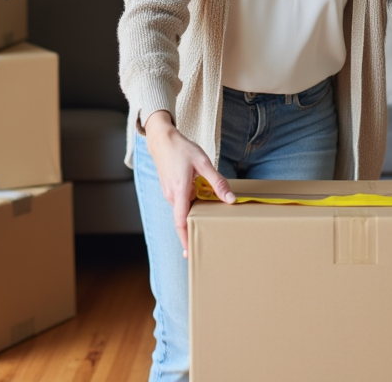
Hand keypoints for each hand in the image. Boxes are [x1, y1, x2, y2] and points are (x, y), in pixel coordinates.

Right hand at [143, 110, 234, 257]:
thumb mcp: (203, 163)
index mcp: (179, 191)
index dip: (185, 239)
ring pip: (184, 209)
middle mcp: (172, 196)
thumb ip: (217, 182)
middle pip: (184, 218)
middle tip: (210, 237)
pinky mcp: (170, 189)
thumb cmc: (181, 148)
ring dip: (196, 213)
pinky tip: (203, 197)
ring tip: (211, 215)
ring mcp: (169, 193)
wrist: (162, 139)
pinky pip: (182, 202)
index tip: (190, 253)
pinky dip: (192, 204)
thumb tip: (230, 199)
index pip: (181, 222)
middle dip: (195, 228)